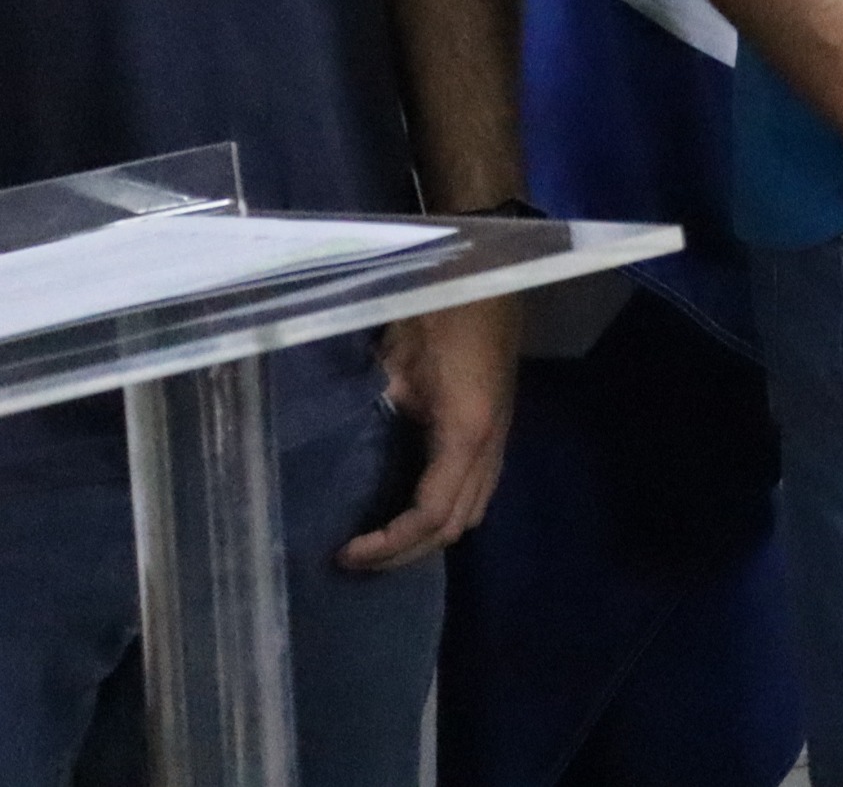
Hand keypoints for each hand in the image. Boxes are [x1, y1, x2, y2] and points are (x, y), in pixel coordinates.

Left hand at [335, 299, 519, 570]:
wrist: (485, 281)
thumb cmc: (439, 313)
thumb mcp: (395, 363)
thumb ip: (380, 408)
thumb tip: (348, 446)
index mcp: (466, 432)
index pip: (431, 515)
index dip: (389, 544)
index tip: (345, 552)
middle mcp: (488, 447)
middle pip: (454, 526)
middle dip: (405, 554)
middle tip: (356, 560)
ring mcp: (497, 441)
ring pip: (470, 514)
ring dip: (428, 539)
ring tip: (383, 545)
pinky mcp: (493, 433)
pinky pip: (473, 491)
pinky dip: (443, 515)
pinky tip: (411, 513)